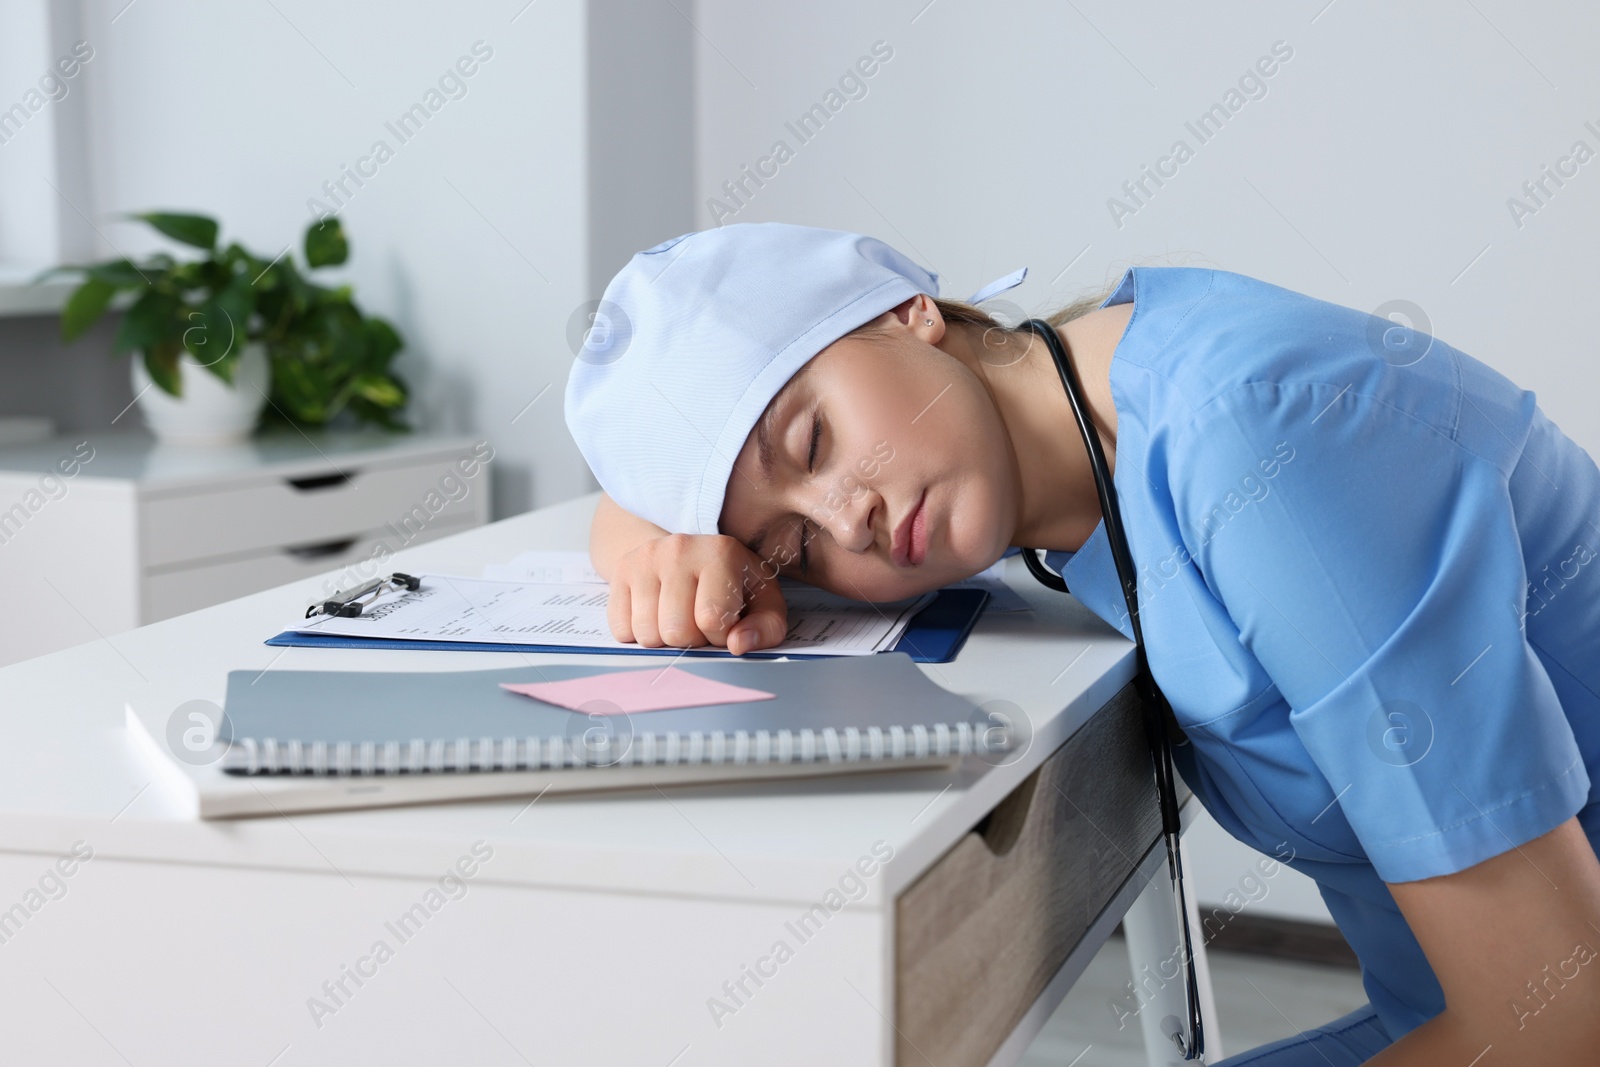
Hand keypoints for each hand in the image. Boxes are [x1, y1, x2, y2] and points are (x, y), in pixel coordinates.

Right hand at [606, 533, 788, 655]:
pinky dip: (638, 634)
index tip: (725, 623)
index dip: (720, 635)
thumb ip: (765, 627)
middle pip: (675, 631)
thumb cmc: (733, 583)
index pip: (711, 618)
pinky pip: (621, 628)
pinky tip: (656, 616)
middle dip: (691, 640)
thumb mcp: (763, 601)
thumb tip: (738, 645)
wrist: (691, 555)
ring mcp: (645, 558)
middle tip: (699, 623)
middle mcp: (679, 549)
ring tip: (679, 618)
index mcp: (720, 552)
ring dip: (665, 640)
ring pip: (646, 633)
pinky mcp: (621, 571)